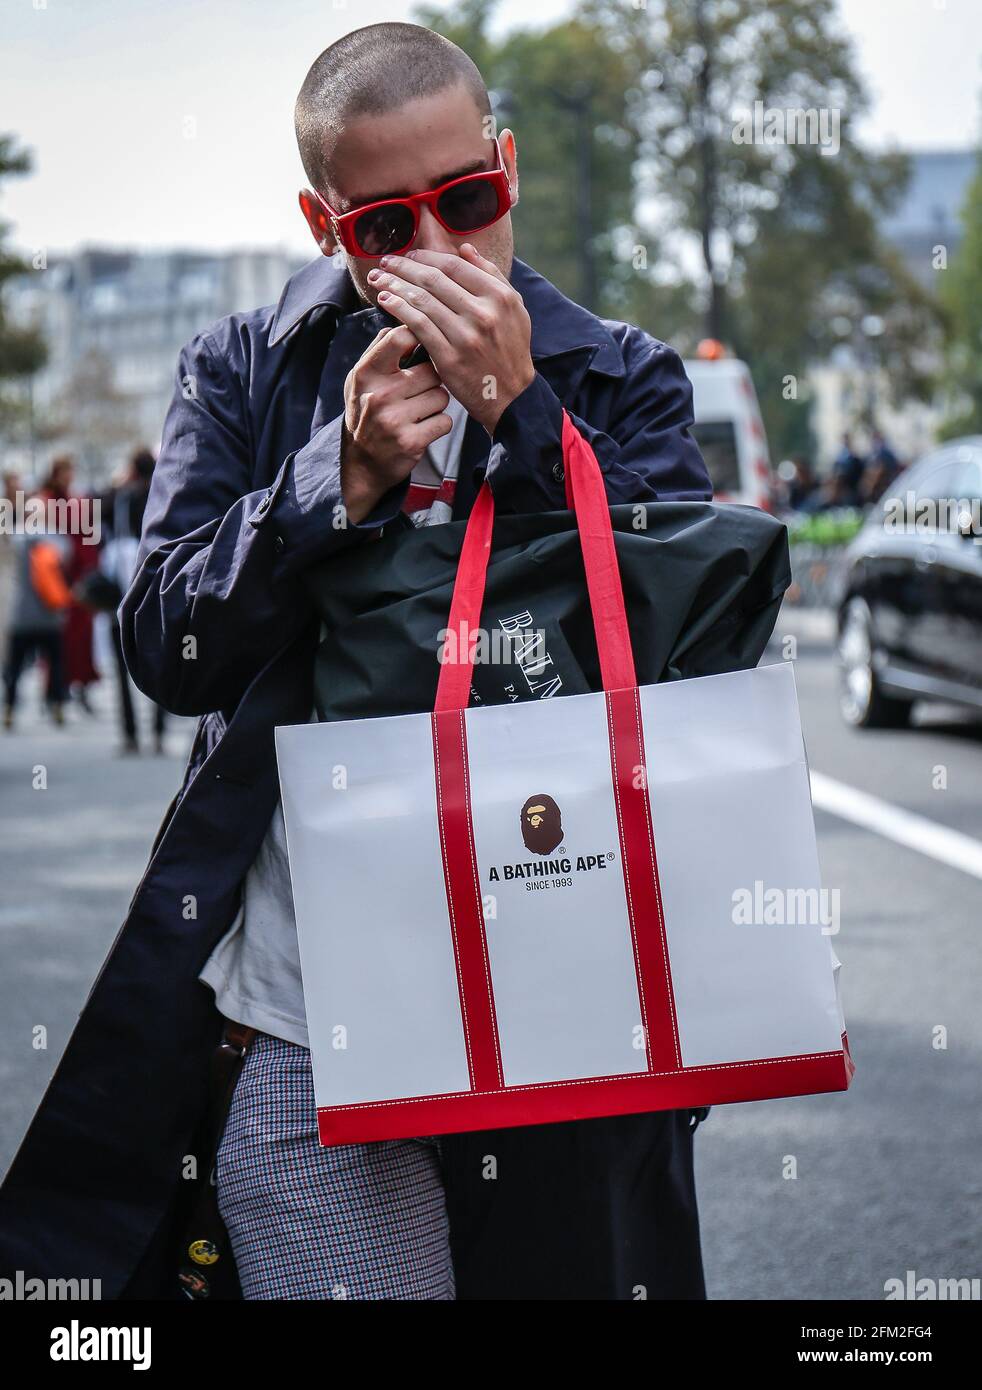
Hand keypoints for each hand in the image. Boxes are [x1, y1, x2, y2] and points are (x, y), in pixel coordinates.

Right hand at [339, 324, 451, 523]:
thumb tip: (401, 321)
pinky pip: (444, 421)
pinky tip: (423, 429)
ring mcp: (395, 420)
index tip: (427, 342)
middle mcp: (379, 394)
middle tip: (418, 393)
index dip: (420, 335)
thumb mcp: (360, 380)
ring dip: (436, 404)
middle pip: (431, 371)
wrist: (362, 464)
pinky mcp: (411, 442)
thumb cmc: (365, 413)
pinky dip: (439, 425)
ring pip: (441, 396)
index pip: (400, 337)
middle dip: (431, 381)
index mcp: (367, 373)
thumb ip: (379, 351)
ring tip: (419, 412)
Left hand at [367, 245, 535, 435]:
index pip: (454, 266)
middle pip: (434, 280)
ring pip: (422, 300)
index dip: (426, 257)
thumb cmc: (510, 350)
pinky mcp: (449, 358)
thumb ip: (491, 276)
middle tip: (385, 262)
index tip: (409, 256)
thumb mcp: (514, 309)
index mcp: (499, 296)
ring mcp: (466, 336)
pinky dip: (398, 309)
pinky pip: (418, 326)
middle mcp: (484, 313)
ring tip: (379, 279)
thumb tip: (465, 249)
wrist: (511, 397)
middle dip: (404, 267)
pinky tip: (385, 300)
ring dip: (394, 285)